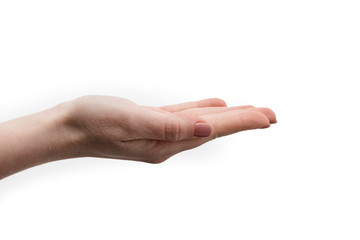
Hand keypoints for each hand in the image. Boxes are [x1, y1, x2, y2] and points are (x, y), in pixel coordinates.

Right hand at [66, 95, 276, 162]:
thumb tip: (204, 129)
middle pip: (213, 128)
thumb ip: (168, 126)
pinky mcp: (152, 124)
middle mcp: (168, 142)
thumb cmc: (93, 121)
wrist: (68, 127)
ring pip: (202, 123)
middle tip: (270, 115)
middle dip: (243, 120)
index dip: (241, 122)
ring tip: (250, 113)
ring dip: (227, 117)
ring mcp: (161, 134)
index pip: (212, 130)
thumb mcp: (130, 119)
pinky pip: (185, 117)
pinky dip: (202, 112)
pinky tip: (213, 108)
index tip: (267, 117)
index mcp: (166, 143)